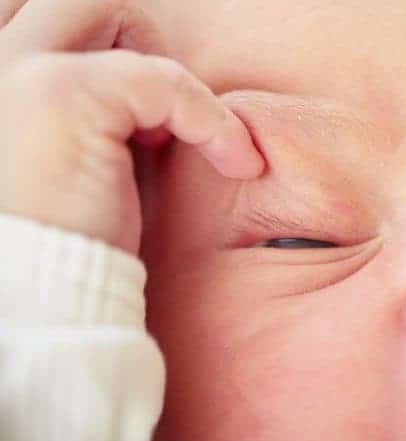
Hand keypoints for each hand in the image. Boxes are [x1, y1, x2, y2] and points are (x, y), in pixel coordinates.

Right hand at [0, 0, 264, 253]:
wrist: (53, 298)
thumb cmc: (72, 238)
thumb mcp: (79, 157)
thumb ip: (96, 112)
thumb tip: (150, 88)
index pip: (44, 15)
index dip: (106, 48)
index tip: (142, 118)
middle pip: (79, 1)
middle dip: (136, 47)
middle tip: (160, 115)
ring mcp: (16, 69)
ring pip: (115, 12)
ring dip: (169, 76)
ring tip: (183, 141)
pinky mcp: (63, 96)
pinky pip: (166, 80)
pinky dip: (212, 119)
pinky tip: (235, 161)